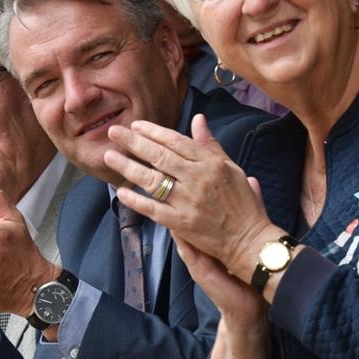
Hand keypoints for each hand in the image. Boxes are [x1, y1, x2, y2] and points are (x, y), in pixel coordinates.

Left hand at [105, 115, 278, 281]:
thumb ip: (210, 144)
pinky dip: (135, 201)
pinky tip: (120, 192)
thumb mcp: (231, 167)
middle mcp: (197, 179)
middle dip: (133, 142)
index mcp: (210, 163)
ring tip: (109, 157)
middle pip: (159, 156)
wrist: (248, 239)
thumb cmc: (242, 203)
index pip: (176, 142)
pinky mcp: (181, 223)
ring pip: (152, 180)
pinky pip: (153, 209)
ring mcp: (187, 201)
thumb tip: (197, 118)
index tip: (135, 125)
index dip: (154, 132)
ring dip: (128, 167)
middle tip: (114, 133)